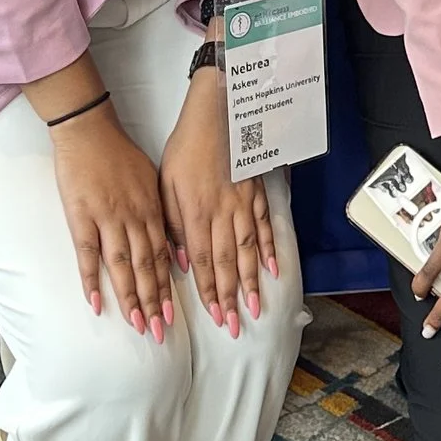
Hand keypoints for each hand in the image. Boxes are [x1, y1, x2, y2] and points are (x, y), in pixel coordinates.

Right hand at [34, 57, 172, 334]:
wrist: (89, 131)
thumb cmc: (120, 155)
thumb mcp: (150, 181)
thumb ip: (160, 214)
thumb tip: (172, 246)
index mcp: (151, 210)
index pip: (163, 257)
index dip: (167, 288)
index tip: (173, 316)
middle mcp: (134, 218)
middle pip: (147, 267)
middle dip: (154, 302)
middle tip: (160, 332)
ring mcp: (107, 218)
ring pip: (122, 265)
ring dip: (130, 298)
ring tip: (137, 326)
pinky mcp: (81, 216)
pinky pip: (87, 253)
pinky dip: (91, 279)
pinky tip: (96, 303)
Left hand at [161, 53, 276, 336]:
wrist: (218, 113)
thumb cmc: (186, 146)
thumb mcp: (166, 183)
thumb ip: (173, 224)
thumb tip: (179, 259)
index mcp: (195, 214)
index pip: (202, 263)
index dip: (209, 293)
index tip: (215, 317)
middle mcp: (222, 215)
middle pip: (227, 264)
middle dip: (231, 298)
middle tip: (236, 326)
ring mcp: (243, 205)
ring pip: (248, 251)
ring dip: (252, 282)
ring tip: (257, 307)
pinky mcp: (256, 194)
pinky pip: (264, 227)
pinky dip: (270, 250)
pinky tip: (273, 270)